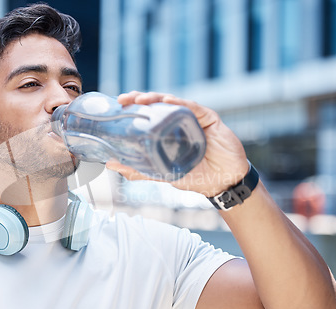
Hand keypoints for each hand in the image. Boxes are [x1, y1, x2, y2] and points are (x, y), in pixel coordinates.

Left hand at [105, 91, 248, 196]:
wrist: (224, 184)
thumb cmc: (196, 177)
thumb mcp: (163, 174)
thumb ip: (139, 169)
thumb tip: (111, 164)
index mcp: (168, 131)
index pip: (148, 114)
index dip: (133, 107)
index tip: (118, 104)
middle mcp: (179, 121)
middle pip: (157, 104)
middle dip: (139, 98)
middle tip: (123, 99)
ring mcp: (194, 118)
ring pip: (172, 102)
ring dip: (155, 98)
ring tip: (140, 99)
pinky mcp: (209, 118)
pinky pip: (193, 107)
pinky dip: (179, 103)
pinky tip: (167, 101)